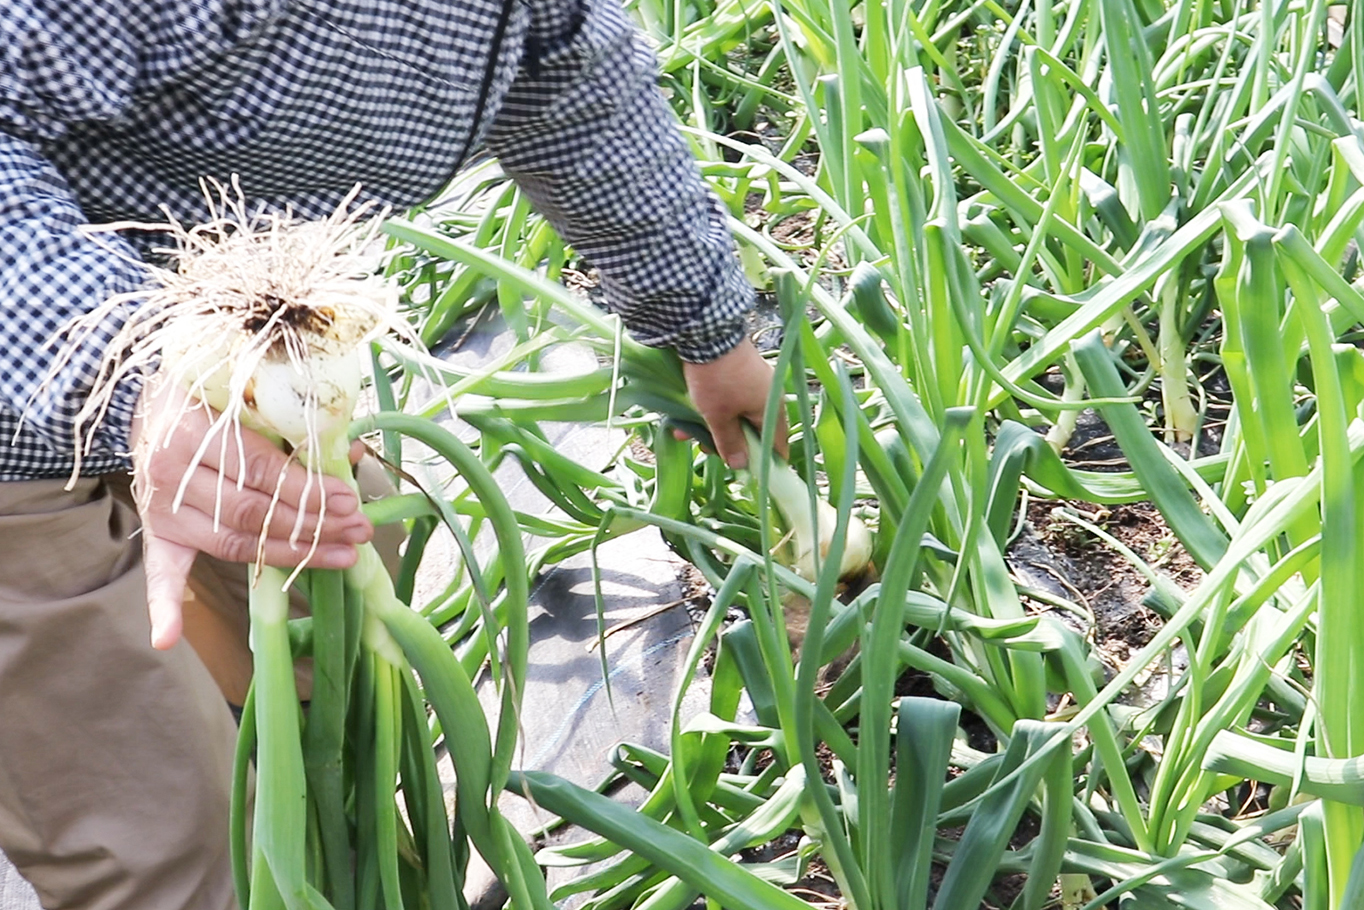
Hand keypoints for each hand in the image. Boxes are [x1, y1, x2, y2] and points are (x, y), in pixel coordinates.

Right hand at [129, 377, 373, 649]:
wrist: (145, 404)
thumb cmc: (211, 397)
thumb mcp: (248, 399)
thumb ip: (294, 428)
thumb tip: (350, 456)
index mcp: (195, 431)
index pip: (261, 471)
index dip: (307, 490)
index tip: (349, 500)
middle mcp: (172, 473)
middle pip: (252, 512)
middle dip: (312, 525)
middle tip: (358, 530)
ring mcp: (162, 508)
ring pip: (232, 542)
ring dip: (290, 555)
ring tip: (342, 556)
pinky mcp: (157, 532)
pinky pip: (158, 573)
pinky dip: (161, 606)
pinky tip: (167, 638)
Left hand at [681, 338, 788, 468]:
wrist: (706, 332)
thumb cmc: (717, 380)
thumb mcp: (718, 416)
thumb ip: (729, 443)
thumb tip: (741, 465)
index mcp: (771, 409)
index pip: (777, 444)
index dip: (764, 461)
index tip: (750, 473)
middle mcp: (767, 395)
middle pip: (751, 430)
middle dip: (726, 442)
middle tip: (704, 448)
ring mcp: (753, 381)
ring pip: (735, 414)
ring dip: (711, 426)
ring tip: (685, 432)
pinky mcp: (737, 371)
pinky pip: (727, 398)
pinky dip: (709, 408)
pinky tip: (684, 417)